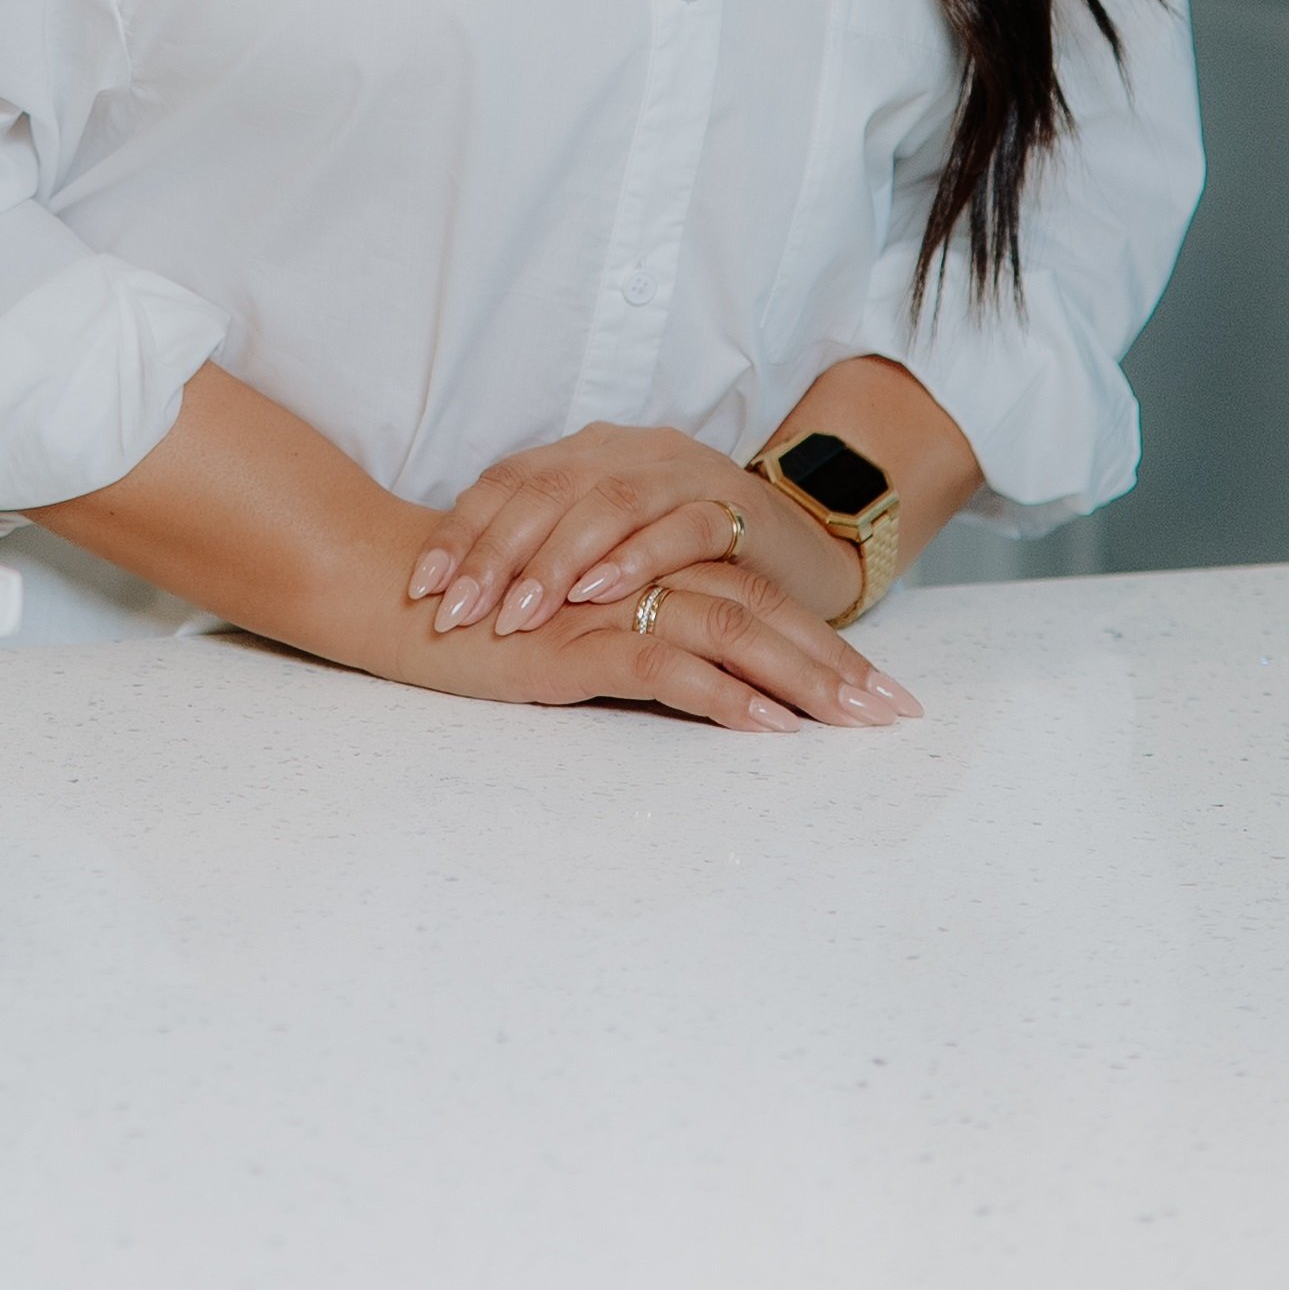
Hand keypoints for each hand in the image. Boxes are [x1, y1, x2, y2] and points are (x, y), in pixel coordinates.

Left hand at [408, 424, 867, 636]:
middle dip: (494, 553)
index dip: (462, 532)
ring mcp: (683, 472)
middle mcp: (628, 449)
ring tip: (517, 613)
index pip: (507, 481)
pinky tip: (599, 594)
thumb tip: (451, 588)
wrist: (795, 545)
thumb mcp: (602, 546)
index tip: (422, 588)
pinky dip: (636, 559)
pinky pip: (680, 527)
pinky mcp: (734, 507)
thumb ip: (543, 551)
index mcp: (586, 452)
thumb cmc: (681, 557)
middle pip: (546, 490)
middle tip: (458, 612)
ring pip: (606, 504)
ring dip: (556, 562)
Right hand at [424, 558, 917, 731]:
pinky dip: (724, 696)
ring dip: (800, 679)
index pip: (750, 595)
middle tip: (897, 713)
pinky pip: (667, 662)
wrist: (392, 593)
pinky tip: (769, 727)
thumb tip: (705, 675)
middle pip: (758, 608)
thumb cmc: (477, 616)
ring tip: (855, 722)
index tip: (876, 691)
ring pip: (729, 630)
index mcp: (644, 562)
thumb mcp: (572, 621)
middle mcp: (638, 572)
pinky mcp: (575, 638)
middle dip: (834, 665)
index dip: (817, 641)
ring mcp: (610, 602)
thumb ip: (633, 629)